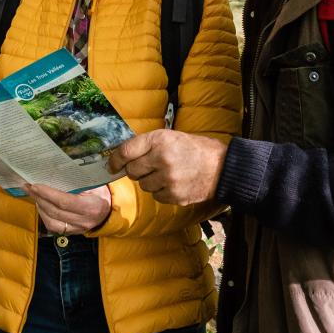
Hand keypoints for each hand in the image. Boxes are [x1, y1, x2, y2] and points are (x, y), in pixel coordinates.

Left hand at [25, 184, 111, 234]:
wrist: (110, 210)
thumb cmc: (101, 193)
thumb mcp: (93, 184)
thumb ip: (76, 182)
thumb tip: (52, 173)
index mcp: (91, 206)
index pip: (65, 201)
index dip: (47, 194)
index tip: (35, 185)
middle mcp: (84, 221)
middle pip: (55, 211)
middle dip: (39, 198)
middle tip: (28, 186)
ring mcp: (78, 229)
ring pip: (51, 222)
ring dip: (39, 208)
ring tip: (33, 195)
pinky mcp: (72, 233)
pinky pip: (54, 227)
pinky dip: (44, 216)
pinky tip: (41, 206)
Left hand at [106, 130, 225, 205]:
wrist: (221, 167)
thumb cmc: (195, 149)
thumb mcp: (171, 136)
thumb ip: (147, 145)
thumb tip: (121, 157)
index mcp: (160, 140)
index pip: (126, 151)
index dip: (115, 160)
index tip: (112, 165)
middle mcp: (162, 159)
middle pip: (132, 171)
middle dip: (137, 170)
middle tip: (149, 167)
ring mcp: (168, 179)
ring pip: (143, 185)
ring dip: (150, 181)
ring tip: (166, 174)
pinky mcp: (174, 195)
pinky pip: (156, 196)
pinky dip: (161, 191)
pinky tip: (174, 183)